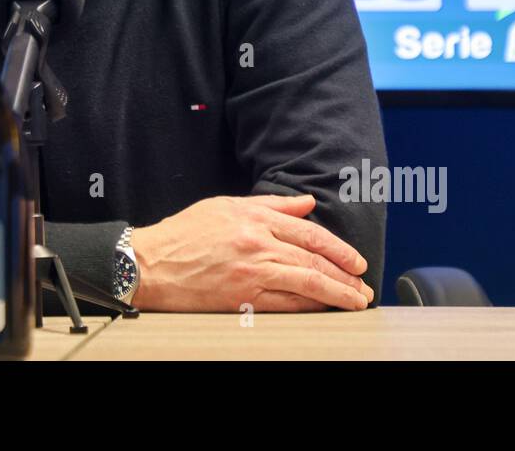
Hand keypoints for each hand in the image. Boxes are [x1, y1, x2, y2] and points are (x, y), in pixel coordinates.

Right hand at [129, 194, 372, 311]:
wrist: (150, 264)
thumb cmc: (184, 234)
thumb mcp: (226, 206)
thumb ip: (271, 206)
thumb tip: (307, 204)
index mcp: (254, 219)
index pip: (309, 233)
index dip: (338, 249)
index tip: (356, 261)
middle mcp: (257, 244)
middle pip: (313, 260)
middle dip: (345, 274)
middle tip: (364, 286)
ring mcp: (251, 272)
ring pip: (306, 282)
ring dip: (337, 293)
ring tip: (356, 301)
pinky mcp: (241, 298)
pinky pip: (285, 304)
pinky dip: (309, 307)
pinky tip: (324, 310)